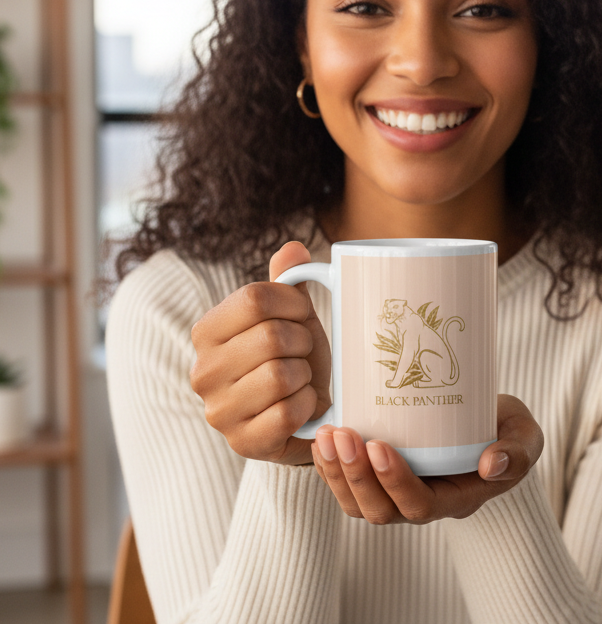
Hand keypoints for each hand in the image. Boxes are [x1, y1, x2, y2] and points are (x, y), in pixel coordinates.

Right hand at [189, 242, 330, 464]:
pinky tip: (304, 404)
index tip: (303, 314)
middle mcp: (202, 371)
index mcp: (207, 331)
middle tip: (303, 352)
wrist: (304, 414)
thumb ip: (287, 280)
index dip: (292, 302)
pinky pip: (289, 412)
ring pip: (281, 375)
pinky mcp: (243, 443)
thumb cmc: (294, 357)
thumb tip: (293, 248)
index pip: (254, 298)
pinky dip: (308, 405)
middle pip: (271, 336)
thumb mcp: (291, 315)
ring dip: (306, 374)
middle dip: (303, 341)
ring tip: (301, 378)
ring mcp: (219, 411)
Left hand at [310, 394, 542, 523]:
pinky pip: (348, 486)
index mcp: (456, 497)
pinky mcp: (380, 475)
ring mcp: (398, 491)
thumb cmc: (505, 428)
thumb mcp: (525, 433)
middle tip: (343, 435)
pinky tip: (322, 439)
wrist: (489, 421)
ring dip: (337, 472)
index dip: (395, 481)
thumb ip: (519, 450)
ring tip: (327, 434)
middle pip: (380, 510)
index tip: (379, 445)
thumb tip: (493, 464)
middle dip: (356, 476)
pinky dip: (329, 467)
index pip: (420, 504)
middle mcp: (422, 501)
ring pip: (358, 503)